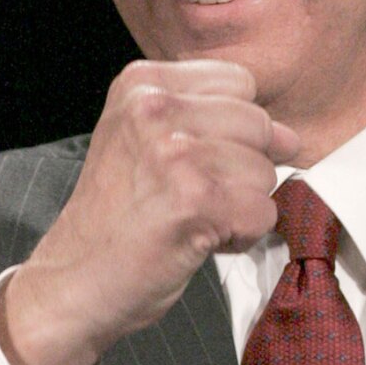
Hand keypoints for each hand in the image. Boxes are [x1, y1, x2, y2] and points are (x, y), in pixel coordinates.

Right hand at [0, 59, 299, 364]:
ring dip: (240, 206)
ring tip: (191, 218)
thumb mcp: (145, 139)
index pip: (240, 83)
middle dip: (241, 169)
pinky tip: (199, 239)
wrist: (73, 281)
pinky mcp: (194, 201)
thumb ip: (214, 121)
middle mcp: (155, 108)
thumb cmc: (117, 215)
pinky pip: (263, 212)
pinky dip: (241, 236)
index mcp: (142, 83)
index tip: (195, 160)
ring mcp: (174, 152)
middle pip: (258, 124)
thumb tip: (292, 137)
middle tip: (191, 197)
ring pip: (265, 171)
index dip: (234, 128)